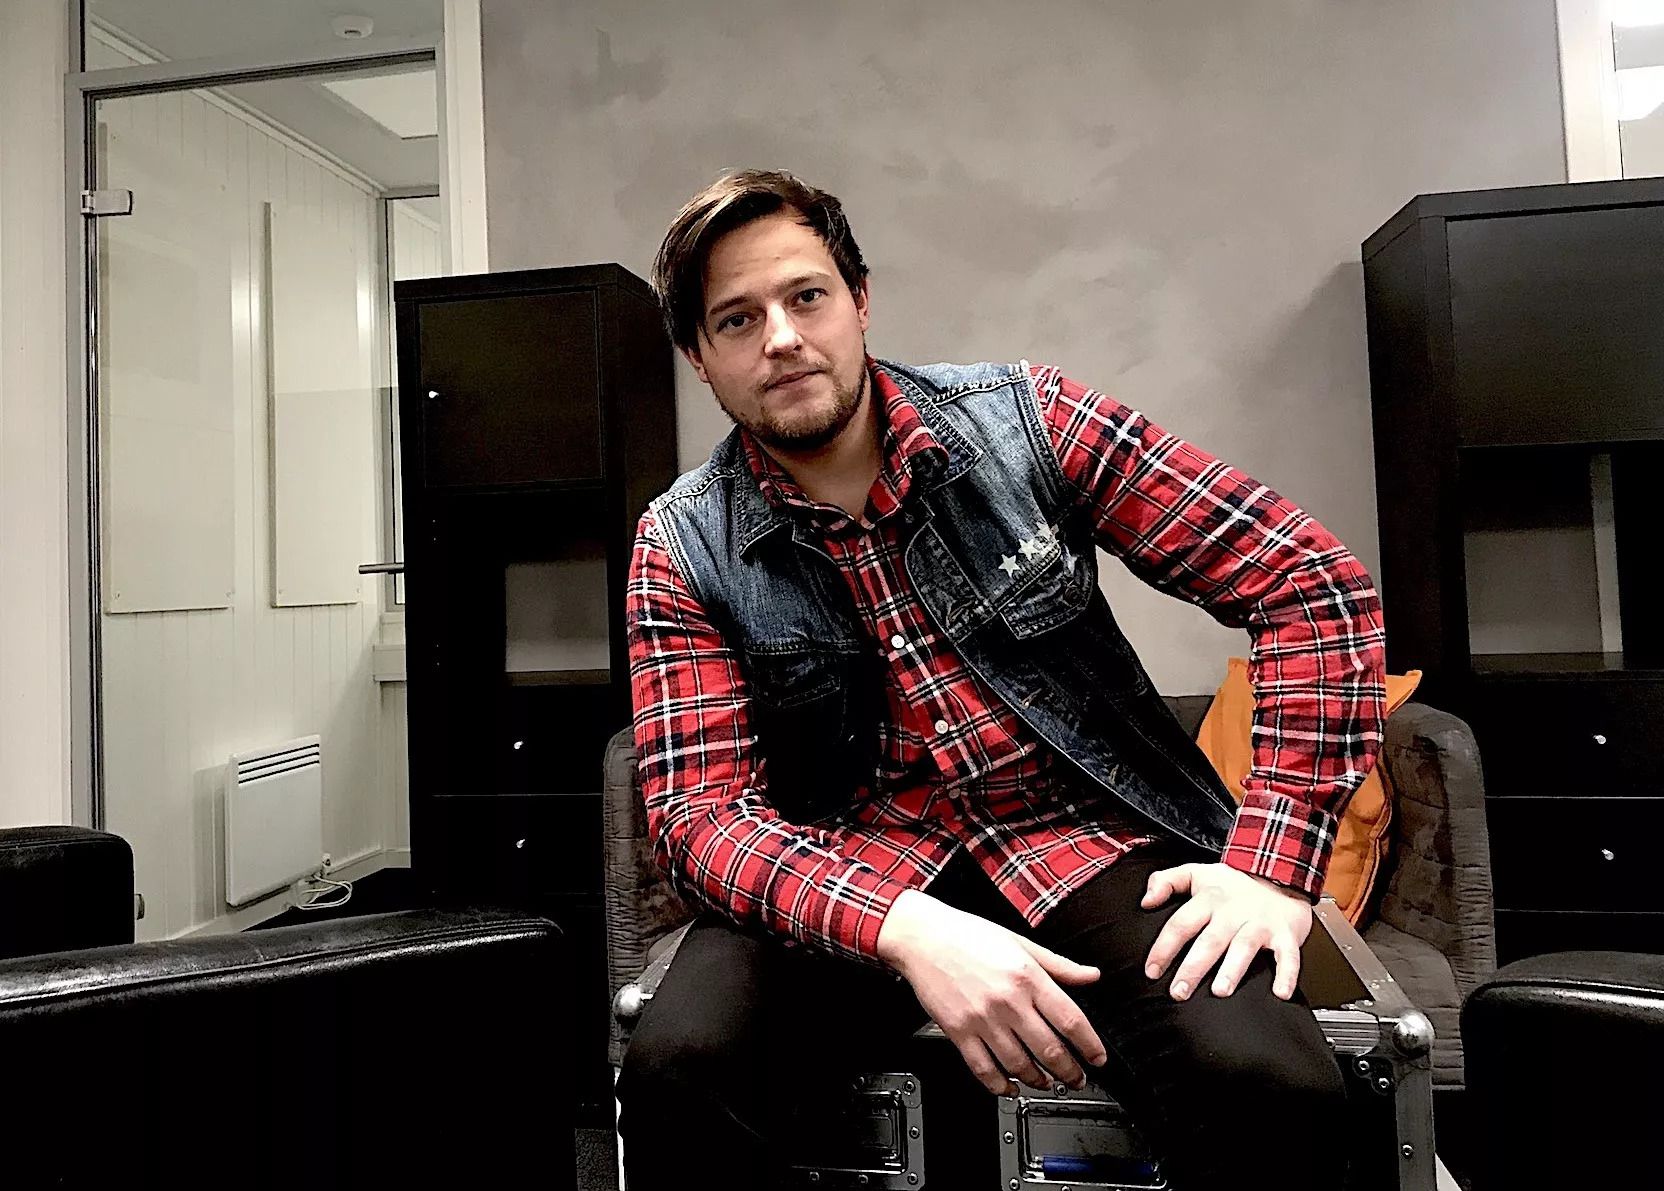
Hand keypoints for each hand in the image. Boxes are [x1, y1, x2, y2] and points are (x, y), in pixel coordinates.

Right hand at [876, 890, 1107, 1094]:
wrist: (923, 937)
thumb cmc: (968, 935)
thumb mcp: (1020, 942)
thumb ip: (1059, 965)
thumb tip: (1091, 976)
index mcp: (1027, 976)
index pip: (1070, 1020)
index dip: (1090, 1046)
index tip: (1097, 1058)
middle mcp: (1007, 1001)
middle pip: (1049, 1049)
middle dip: (1070, 1072)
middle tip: (1077, 1079)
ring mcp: (982, 1019)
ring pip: (1019, 1065)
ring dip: (1038, 1080)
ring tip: (1047, 1082)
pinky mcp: (958, 1032)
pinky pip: (984, 1069)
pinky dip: (1000, 1086)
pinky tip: (1010, 1087)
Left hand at [1141, 862, 1311, 1001]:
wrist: (1280, 876)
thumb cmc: (1232, 885)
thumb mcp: (1196, 873)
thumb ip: (1165, 881)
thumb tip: (1145, 901)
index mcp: (1209, 898)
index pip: (1181, 924)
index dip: (1164, 948)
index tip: (1152, 971)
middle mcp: (1233, 912)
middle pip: (1210, 940)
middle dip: (1193, 967)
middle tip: (1179, 992)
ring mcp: (1261, 923)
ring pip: (1245, 946)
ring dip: (1232, 970)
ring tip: (1220, 992)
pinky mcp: (1286, 934)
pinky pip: (1288, 955)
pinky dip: (1286, 974)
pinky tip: (1279, 993)